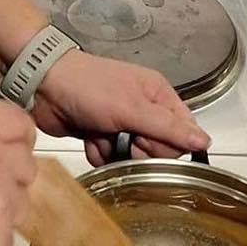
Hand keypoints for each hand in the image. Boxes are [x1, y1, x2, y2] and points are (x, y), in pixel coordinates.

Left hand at [33, 51, 210, 166]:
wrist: (43, 86)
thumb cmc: (87, 85)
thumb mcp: (132, 108)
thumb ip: (168, 128)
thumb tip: (203, 141)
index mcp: (157, 95)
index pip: (183, 131)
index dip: (169, 144)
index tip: (149, 140)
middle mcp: (143, 108)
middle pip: (159, 149)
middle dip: (140, 150)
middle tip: (124, 137)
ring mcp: (122, 123)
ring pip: (134, 157)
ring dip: (117, 154)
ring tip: (102, 135)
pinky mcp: (102, 135)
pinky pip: (112, 159)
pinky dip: (100, 154)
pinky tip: (90, 139)